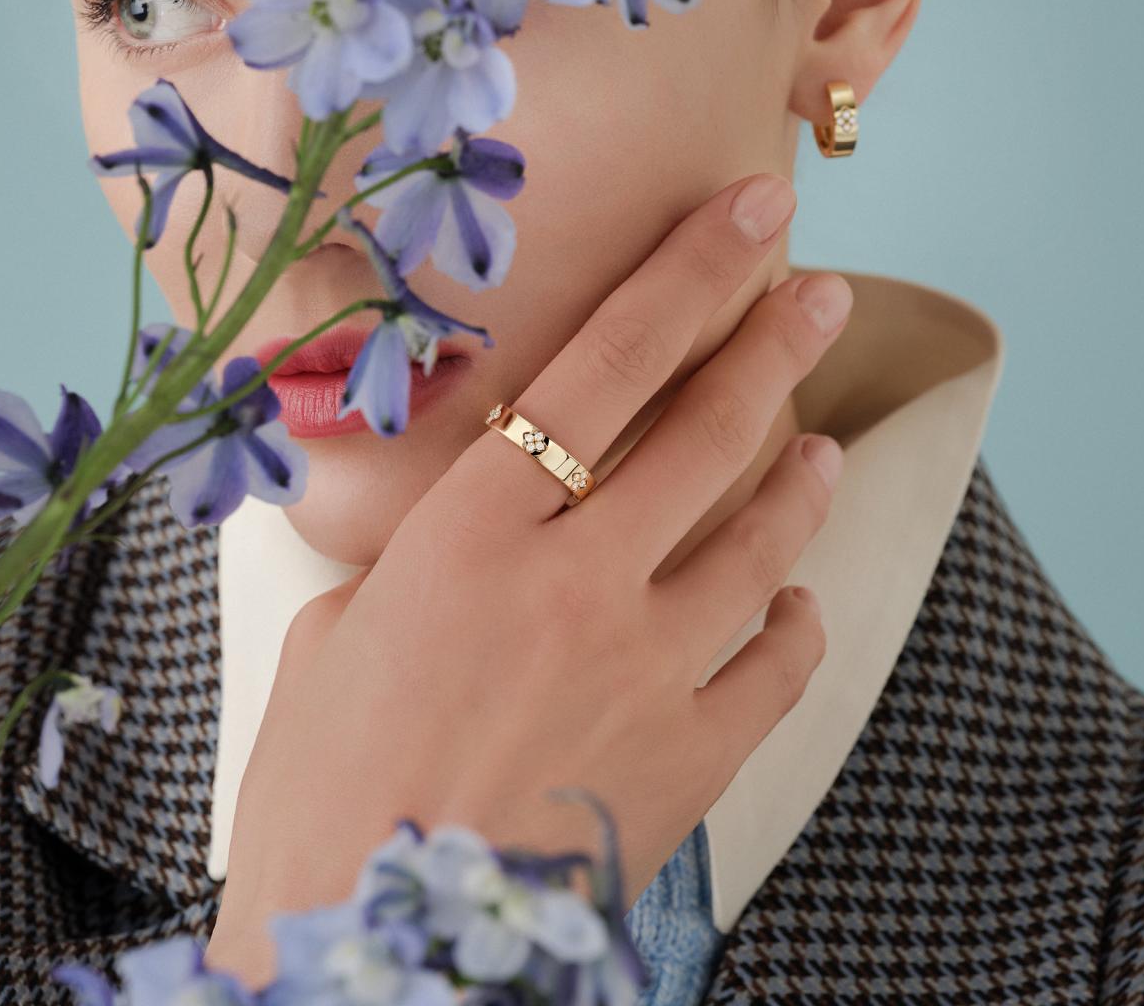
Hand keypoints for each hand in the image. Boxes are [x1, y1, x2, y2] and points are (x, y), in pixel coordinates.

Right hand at [204, 171, 850, 986]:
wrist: (369, 954)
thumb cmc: (319, 789)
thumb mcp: (337, 636)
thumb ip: (416, 566)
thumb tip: (465, 545)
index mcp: (470, 532)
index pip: (604, 363)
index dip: (688, 272)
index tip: (752, 211)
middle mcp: (574, 580)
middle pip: (707, 429)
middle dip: (772, 340)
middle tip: (817, 290)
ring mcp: (646, 667)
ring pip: (759, 538)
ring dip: (800, 478)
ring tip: (824, 442)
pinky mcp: (689, 756)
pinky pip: (774, 666)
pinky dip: (793, 623)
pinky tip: (795, 601)